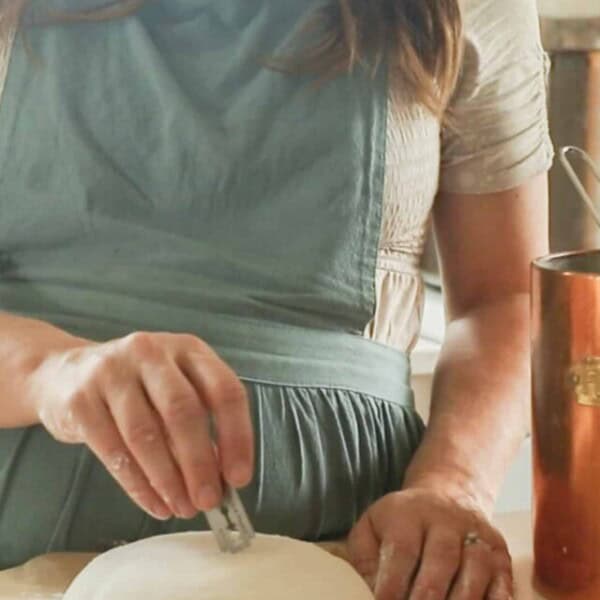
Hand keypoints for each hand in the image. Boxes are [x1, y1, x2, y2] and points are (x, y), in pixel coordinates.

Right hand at [26, 331, 253, 520]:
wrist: (66, 373)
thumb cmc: (136, 386)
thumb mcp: (175, 387)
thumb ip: (201, 422)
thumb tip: (223, 477)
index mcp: (188, 349)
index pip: (224, 390)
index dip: (237, 435)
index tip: (239, 476)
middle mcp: (152, 353)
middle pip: (184, 411)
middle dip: (200, 463)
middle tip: (208, 500)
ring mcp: (113, 373)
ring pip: (146, 434)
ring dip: (168, 480)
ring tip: (182, 508)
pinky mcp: (81, 400)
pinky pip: (113, 451)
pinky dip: (138, 485)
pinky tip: (154, 503)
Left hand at [348, 488, 512, 599]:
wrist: (448, 495)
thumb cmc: (402, 522)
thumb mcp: (372, 527)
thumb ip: (364, 558)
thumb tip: (369, 590)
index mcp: (409, 513)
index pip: (402, 550)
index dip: (393, 585)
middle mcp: (446, 520)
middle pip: (441, 560)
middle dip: (428, 598)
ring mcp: (477, 536)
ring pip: (475, 571)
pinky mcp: (500, 554)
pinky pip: (502, 585)